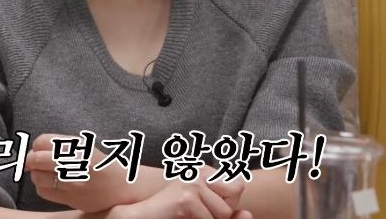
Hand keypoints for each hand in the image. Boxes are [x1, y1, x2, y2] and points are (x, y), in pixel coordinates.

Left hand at [25, 133, 141, 211]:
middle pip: (37, 159)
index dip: (36, 146)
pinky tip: (51, 185)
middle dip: (30, 160)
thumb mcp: (84, 148)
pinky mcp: (74, 198)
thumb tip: (29, 154)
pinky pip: (45, 192)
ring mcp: (75, 182)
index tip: (38, 150)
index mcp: (80, 146)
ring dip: (36, 175)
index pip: (43, 141)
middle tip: (33, 163)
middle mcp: (77, 163)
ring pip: (39, 177)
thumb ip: (59, 147)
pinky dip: (42, 188)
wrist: (124, 187)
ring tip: (44, 175)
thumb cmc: (101, 165)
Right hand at [108, 180, 252, 218]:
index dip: (228, 204)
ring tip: (186, 217)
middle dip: (218, 217)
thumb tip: (248, 214)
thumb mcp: (202, 209)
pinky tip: (180, 218)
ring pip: (222, 215)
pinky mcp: (186, 199)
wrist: (137, 215)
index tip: (208, 207)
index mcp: (205, 171)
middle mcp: (201, 173)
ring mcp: (193, 184)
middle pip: (231, 205)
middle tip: (193, 214)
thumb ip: (226, 212)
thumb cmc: (169, 214)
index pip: (239, 186)